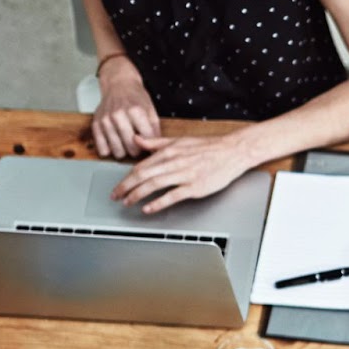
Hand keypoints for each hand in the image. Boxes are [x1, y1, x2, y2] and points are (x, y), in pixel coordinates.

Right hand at [91, 56, 159, 159]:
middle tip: (138, 143)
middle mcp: (118, 116)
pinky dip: (110, 150)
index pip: (146, 140)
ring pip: (118, 153)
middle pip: (132, 150)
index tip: (149, 143)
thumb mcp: (151, 111)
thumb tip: (156, 150)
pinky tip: (115, 143)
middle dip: (138, 150)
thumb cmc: (136, 98)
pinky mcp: (96, 125)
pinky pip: (103, 150)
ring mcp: (105, 121)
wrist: (118, 84)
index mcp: (135, 111)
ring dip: (124, 151)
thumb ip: (155, 131)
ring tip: (126, 142)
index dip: (150, 145)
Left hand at [111, 132, 255, 213]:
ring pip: (154, 184)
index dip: (126, 177)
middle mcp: (173, 162)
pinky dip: (158, 203)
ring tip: (128, 202)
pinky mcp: (195, 186)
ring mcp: (184, 174)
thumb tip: (138, 140)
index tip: (119, 186)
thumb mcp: (179, 140)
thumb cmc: (209, 147)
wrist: (232, 151)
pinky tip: (149, 208)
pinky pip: (172, 196)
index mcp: (169, 151)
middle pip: (142, 175)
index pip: (141, 165)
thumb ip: (156, 142)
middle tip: (116, 196)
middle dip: (126, 187)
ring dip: (137, 194)